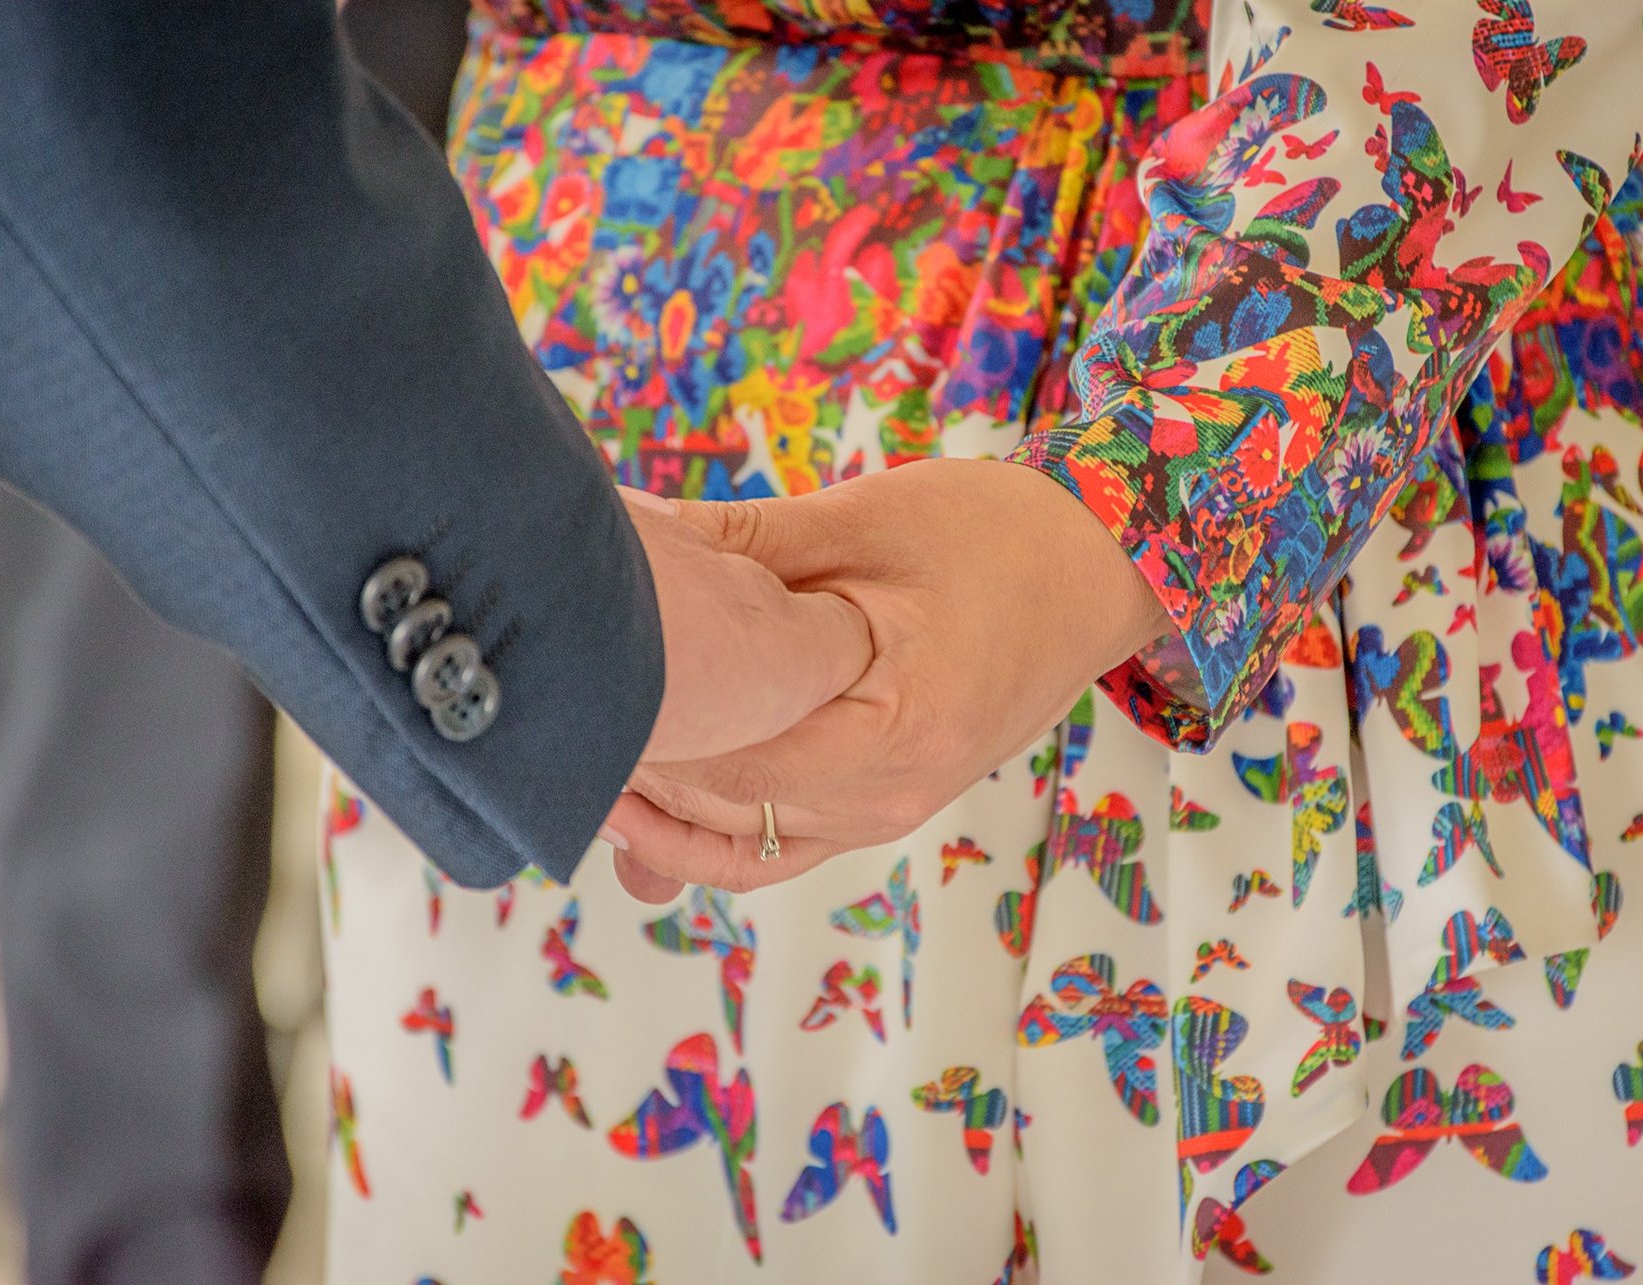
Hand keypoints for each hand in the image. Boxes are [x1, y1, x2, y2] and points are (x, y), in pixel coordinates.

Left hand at [604, 458, 1167, 898]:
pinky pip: (776, 847)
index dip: (638, 729)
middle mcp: (892, 796)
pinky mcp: (885, 808)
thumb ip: (738, 545)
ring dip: (659, 807)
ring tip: (576, 757)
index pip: (725, 758)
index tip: (565, 684)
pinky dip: (707, 833)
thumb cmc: (992, 532)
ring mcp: (890, 814)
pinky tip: (642, 809)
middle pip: (721, 809)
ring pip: (739, 842)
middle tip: (543, 716)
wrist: (1098, 570)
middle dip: (632, 767)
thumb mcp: (859, 519)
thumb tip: (620, 542)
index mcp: (892, 727)